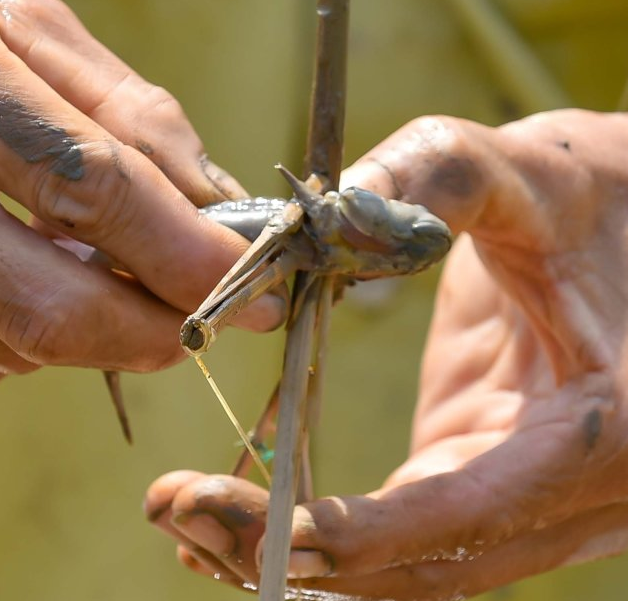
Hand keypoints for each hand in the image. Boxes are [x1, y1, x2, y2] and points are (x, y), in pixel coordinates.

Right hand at [0, 0, 280, 405]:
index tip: (256, 287)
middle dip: (160, 331)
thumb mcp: (7, 15)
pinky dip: (11, 353)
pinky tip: (10, 291)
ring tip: (91, 270)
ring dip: (87, 327)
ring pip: (12, 349)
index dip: (193, 255)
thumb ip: (120, 105)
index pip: (96, 191)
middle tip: (209, 319)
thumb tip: (213, 204)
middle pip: (56, 308)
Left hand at [145, 109, 627, 599]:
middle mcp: (575, 501)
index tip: (214, 506)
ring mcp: (532, 503)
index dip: (325, 534)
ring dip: (295, 563)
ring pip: (408, 574)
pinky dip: (327, 545)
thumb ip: (435, 180)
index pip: (448, 524)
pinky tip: (250, 527)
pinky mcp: (493, 480)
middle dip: (283, 555)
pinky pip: (408, 540)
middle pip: (415, 572)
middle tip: (174, 511)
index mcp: (600, 439)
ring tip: (189, 523)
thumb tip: (320, 213)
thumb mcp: (539, 175)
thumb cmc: (618, 202)